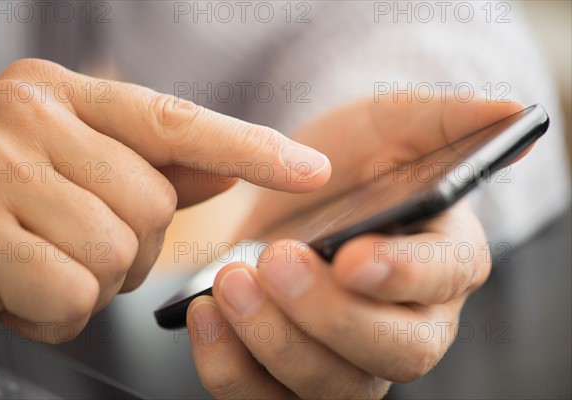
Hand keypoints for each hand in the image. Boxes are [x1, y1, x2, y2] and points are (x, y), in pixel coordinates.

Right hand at [0, 59, 329, 342]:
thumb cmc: (0, 209)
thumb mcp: (77, 174)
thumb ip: (155, 169)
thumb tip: (226, 171)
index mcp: (58, 95)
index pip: (177, 120)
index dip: (250, 147)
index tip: (310, 169)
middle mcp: (25, 116)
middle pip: (153, 202)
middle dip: (130, 244)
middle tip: (73, 244)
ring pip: (120, 250)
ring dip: (95, 279)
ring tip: (44, 265)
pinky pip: (76, 292)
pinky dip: (60, 311)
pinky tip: (22, 294)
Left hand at [186, 98, 523, 398]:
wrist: (283, 197)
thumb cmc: (344, 162)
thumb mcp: (387, 124)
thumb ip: (443, 117)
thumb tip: (511, 109)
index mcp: (442, 259)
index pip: (446, 279)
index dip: (404, 274)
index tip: (352, 255)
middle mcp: (407, 321)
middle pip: (395, 352)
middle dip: (331, 315)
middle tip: (276, 259)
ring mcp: (350, 359)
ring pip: (332, 387)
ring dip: (275, 342)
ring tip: (228, 283)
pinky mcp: (292, 376)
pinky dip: (232, 369)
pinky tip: (206, 315)